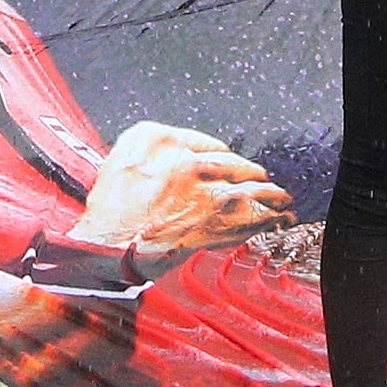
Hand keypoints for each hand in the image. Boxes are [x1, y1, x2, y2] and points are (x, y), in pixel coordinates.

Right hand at [62, 121, 292, 265]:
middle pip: (235, 162)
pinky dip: (268, 218)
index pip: (207, 143)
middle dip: (252, 174)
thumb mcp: (121, 162)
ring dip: (271, 194)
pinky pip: (252, 214)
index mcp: (157, 138)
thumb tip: (186, 157)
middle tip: (262, 181)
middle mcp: (184, 156)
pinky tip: (278, 218)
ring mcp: (203, 186)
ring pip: (252, 185)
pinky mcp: (215, 217)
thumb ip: (155, 153)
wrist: (104, 248)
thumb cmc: (108, 212)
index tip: (230, 166)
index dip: (223, 158)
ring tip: (282, 200)